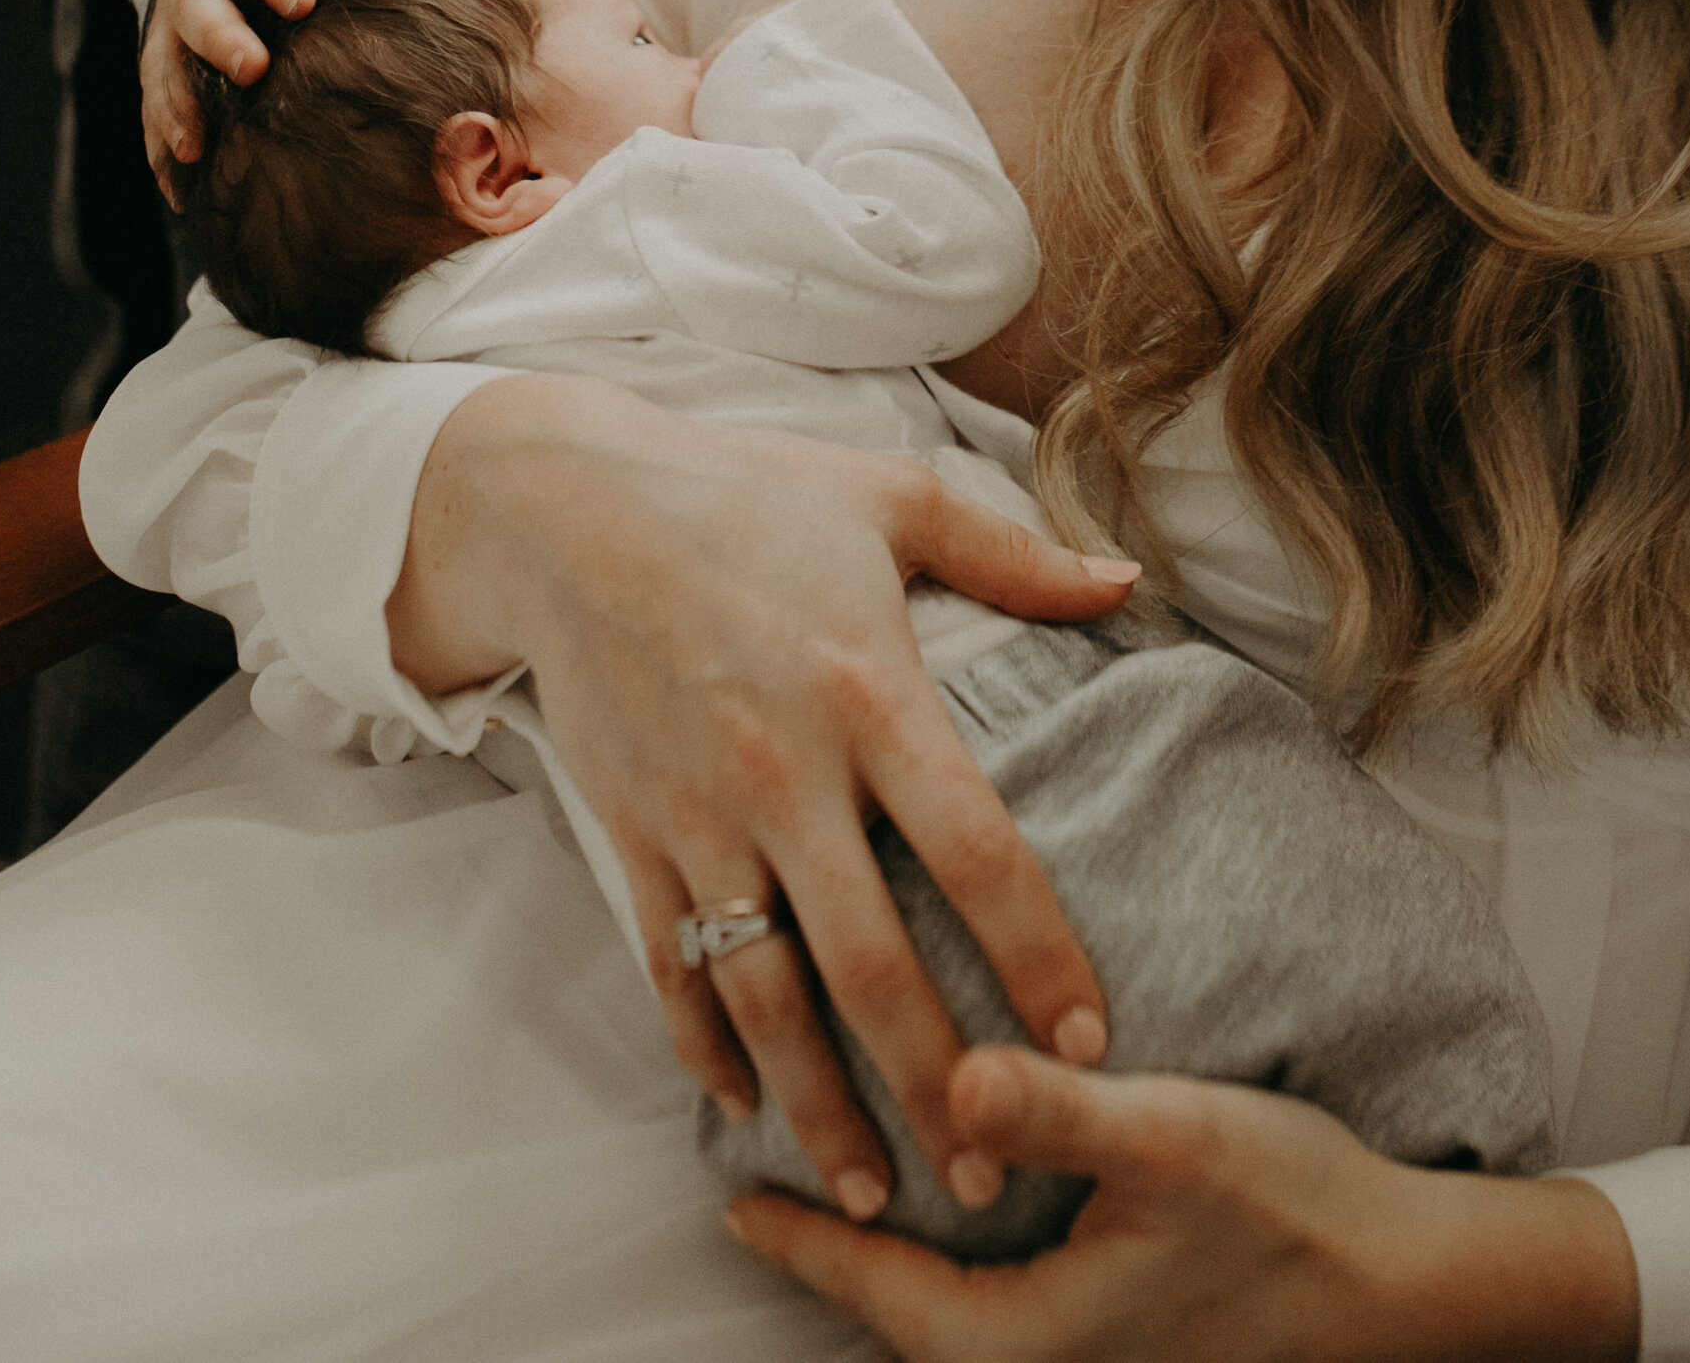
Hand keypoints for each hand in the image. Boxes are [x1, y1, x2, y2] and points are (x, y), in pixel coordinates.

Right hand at [141, 0, 414, 196]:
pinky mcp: (159, 68)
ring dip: (178, 107)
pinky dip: (161, 149)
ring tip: (195, 148)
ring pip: (164, 66)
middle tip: (252, 69)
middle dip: (221, 39)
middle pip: (198, 8)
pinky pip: (152, 110)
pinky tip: (180, 193)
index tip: (302, 1)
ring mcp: (168, 29)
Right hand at [393, 385, 1140, 1224]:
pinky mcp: (633, 833)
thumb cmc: (743, 494)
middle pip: (871, 962)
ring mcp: (701, 814)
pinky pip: (673, 966)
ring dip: (823, 1106)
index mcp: (870, 690)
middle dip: (937, 1083)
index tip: (1088, 1041)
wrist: (564, 505)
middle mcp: (787, 770)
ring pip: (767, 995)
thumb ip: (1013, 555)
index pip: (976, 850)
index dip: (1037, 954)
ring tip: (880, 1195)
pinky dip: (709, 1049)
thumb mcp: (890, 498)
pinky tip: (749, 1108)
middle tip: (992, 1177)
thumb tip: (1126, 585)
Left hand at [727, 1046, 1640, 1361]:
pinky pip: (1005, 1317)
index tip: (735, 1200)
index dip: (807, 1239)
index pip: (884, 1295)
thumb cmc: (1295, 1210)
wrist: (1410, 1283)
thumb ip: (1054, 1112)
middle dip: (839, 1255)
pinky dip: (960, 1266)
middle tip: (773, 1181)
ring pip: (956, 1321)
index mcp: (1039, 1341)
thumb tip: (952, 1080)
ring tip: (848, 1181)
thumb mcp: (1171, 1138)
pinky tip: (962, 1202)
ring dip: (898, 1263)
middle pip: (908, 1320)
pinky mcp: (1125, 1342)